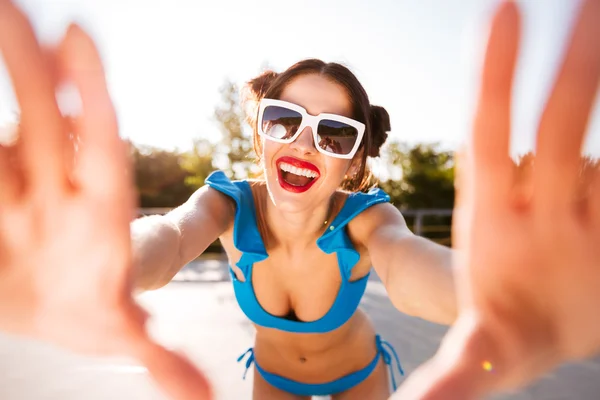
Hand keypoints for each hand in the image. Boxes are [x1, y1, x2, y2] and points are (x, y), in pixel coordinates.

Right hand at [0, 1, 210, 398]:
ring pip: (6, 130)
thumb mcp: (123, 333)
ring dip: (0, 77)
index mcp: (96, 210)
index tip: (78, 38)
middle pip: (42, 123)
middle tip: (12, 10)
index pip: (98, 147)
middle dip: (30, 71)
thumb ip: (162, 362)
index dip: (88, 97)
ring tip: (0, 16)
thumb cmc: (94, 306)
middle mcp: (56, 188)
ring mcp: (14, 186)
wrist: (52, 302)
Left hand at [392, 0, 599, 398]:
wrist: (555, 327)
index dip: (496, 72)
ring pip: (598, 139)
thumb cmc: (510, 330)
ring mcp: (587, 192)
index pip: (492, 129)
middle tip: (589, 1)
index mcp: (497, 208)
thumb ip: (458, 378)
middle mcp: (544, 188)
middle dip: (578, 60)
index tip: (505, 9)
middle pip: (560, 114)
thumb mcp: (483, 355)